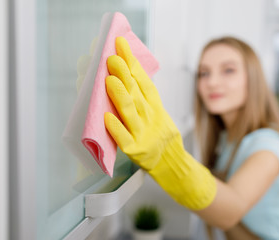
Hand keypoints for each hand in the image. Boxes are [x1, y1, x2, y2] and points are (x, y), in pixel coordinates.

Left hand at [104, 37, 180, 170]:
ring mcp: (143, 134)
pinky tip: (106, 117)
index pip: (144, 81)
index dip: (132, 63)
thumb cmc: (160, 135)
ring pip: (131, 112)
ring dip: (120, 95)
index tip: (121, 46)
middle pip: (136, 93)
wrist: (172, 163)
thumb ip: (145, 97)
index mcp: (156, 107)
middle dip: (124, 74)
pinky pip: (124, 139)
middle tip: (112, 58)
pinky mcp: (136, 151)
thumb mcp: (159, 113)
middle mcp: (151, 118)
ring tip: (109, 79)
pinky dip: (116, 128)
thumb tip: (129, 73)